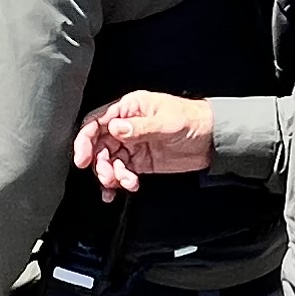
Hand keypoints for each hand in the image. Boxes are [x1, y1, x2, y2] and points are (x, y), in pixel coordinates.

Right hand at [74, 91, 215, 196]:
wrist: (212, 139)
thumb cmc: (193, 120)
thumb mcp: (167, 122)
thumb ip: (140, 127)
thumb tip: (115, 128)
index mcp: (130, 108)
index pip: (97, 122)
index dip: (85, 140)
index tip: (83, 159)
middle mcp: (127, 125)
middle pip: (99, 145)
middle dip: (100, 164)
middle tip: (109, 177)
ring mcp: (132, 144)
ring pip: (109, 161)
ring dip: (112, 176)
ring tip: (126, 183)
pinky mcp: (139, 161)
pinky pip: (121, 172)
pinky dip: (120, 182)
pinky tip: (126, 187)